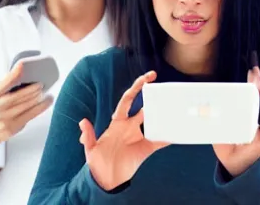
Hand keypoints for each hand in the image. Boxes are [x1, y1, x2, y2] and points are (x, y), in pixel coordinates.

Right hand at [0, 62, 52, 152]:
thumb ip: (6, 83)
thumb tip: (21, 70)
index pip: (4, 82)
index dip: (14, 73)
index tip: (22, 65)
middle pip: (19, 95)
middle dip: (33, 88)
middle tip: (41, 84)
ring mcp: (5, 118)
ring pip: (26, 105)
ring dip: (38, 97)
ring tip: (47, 93)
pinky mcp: (12, 127)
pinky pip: (29, 115)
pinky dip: (40, 108)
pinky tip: (46, 103)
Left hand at [79, 71, 168, 191]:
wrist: (106, 181)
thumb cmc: (97, 163)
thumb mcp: (91, 149)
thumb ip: (88, 135)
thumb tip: (82, 122)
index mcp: (118, 122)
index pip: (128, 100)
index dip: (136, 88)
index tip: (146, 78)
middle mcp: (130, 126)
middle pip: (144, 107)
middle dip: (153, 96)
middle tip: (163, 87)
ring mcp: (139, 136)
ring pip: (153, 121)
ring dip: (162, 115)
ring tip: (174, 107)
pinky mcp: (146, 149)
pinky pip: (159, 140)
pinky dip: (168, 136)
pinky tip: (177, 131)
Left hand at [212, 65, 259, 177]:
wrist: (232, 165)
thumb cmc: (226, 143)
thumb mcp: (217, 125)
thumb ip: (211, 116)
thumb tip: (199, 105)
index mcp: (247, 114)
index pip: (252, 96)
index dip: (253, 83)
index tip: (253, 70)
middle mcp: (257, 120)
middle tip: (256, 72)